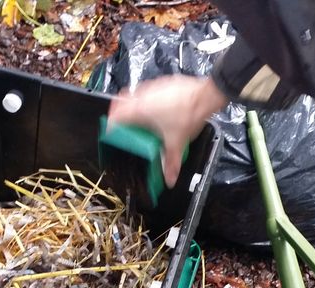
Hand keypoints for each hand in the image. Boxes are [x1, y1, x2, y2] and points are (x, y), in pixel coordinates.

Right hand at [108, 76, 227, 186]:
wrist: (205, 95)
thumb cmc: (187, 115)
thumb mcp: (177, 143)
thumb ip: (171, 163)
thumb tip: (169, 179)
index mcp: (139, 111)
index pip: (115, 116)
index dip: (110, 125)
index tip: (109, 131)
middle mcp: (142, 96)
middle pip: (120, 102)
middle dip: (119, 112)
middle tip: (123, 124)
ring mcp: (152, 86)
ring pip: (134, 94)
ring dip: (133, 104)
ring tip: (140, 117)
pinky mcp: (163, 82)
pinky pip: (148, 89)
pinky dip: (147, 98)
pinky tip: (158, 108)